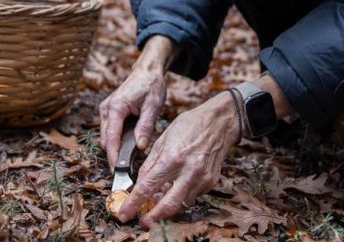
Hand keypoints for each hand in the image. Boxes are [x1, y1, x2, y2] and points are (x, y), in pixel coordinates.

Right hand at [99, 36, 174, 166]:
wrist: (147, 72)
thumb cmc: (151, 86)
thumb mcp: (153, 106)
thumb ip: (145, 126)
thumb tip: (140, 146)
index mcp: (116, 107)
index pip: (111, 138)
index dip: (113, 156)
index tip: (117, 171)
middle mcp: (106, 109)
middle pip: (106, 140)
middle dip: (114, 155)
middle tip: (127, 170)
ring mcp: (106, 110)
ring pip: (107, 137)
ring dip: (116, 148)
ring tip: (130, 160)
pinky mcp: (109, 112)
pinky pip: (110, 131)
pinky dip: (117, 140)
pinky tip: (129, 146)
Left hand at [117, 90, 238, 226]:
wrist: (219, 122)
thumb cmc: (190, 125)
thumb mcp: (163, 139)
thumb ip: (150, 163)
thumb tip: (140, 183)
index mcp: (172, 157)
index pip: (148, 187)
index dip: (134, 203)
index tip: (124, 213)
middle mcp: (188, 171)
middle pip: (168, 205)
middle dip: (152, 218)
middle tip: (142, 221)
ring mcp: (202, 178)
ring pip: (181, 203)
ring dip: (167, 205)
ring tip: (159, 197)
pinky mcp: (210, 182)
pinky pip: (192, 195)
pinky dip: (181, 194)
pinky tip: (178, 184)